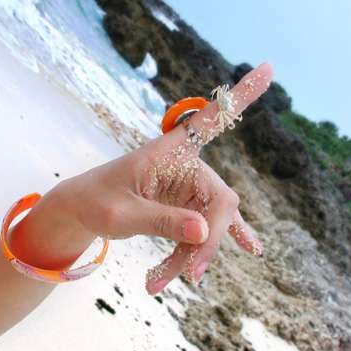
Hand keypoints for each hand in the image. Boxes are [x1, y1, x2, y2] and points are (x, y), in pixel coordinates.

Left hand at [52, 62, 273, 294]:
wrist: (83, 211)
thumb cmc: (96, 202)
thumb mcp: (120, 214)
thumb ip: (160, 220)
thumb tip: (203, 231)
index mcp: (170, 150)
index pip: (211, 119)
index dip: (241, 96)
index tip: (268, 68)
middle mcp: (187, 165)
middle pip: (220, 201)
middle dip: (209, 239)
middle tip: (193, 274)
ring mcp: (190, 189)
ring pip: (211, 225)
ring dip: (194, 255)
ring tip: (160, 282)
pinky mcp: (188, 209)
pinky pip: (205, 232)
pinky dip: (208, 249)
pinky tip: (252, 248)